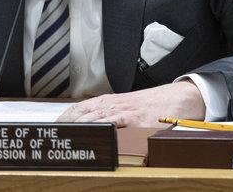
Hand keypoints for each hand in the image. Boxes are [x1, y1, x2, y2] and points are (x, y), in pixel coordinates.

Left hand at [56, 80, 205, 127]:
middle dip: (68, 124)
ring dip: (81, 126)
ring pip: (97, 117)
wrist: (180, 97)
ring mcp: (127, 113)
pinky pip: (120, 125)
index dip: (64, 118)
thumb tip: (90, 128)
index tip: (51, 127)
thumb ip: (110, 116)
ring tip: (67, 136)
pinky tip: (97, 135)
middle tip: (54, 134)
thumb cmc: (154, 105)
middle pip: (84, 113)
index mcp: (110, 101)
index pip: (79, 108)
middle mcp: (115, 105)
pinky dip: (107, 130)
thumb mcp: (128, 107)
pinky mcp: (140, 122)